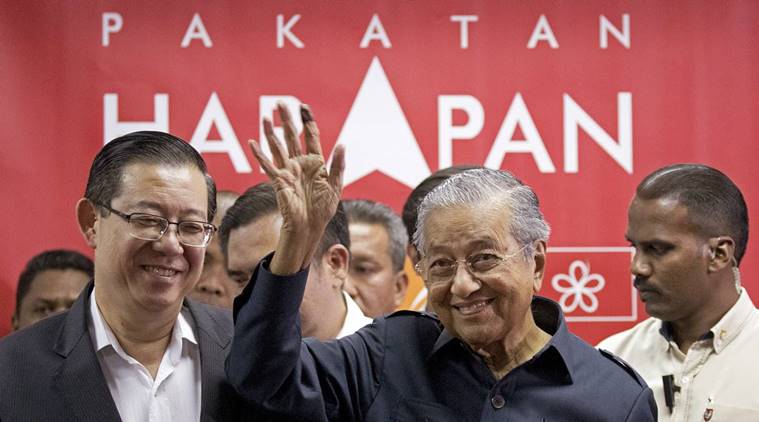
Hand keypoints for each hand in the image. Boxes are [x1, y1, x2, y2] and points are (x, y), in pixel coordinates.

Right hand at [249, 103, 344, 273]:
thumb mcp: (336, 185)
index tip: (304, 106)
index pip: (311, 136)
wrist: (310, 226)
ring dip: (271, 132)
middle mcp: (300, 163)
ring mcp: (288, 170)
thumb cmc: (323, 208)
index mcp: (315, 162)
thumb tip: (342, 144)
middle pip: (292, 136)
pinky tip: (252, 142)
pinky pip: (267, 165)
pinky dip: (259, 154)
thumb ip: (338, 164)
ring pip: (278, 146)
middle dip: (287, 119)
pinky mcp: (278, 180)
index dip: (308, 120)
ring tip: (267, 116)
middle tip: (281, 103)